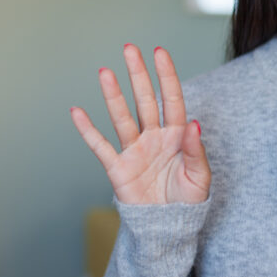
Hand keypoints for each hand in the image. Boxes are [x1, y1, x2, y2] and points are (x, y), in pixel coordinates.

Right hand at [70, 45, 210, 204]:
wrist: (168, 227)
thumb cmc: (187, 201)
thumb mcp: (199, 177)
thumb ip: (196, 151)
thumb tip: (194, 124)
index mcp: (177, 136)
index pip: (172, 99)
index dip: (166, 76)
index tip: (159, 52)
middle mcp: (154, 137)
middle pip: (145, 100)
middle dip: (138, 75)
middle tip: (129, 49)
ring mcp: (134, 150)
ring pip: (122, 117)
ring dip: (113, 95)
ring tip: (105, 72)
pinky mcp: (118, 168)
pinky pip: (100, 146)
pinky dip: (88, 130)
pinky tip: (77, 111)